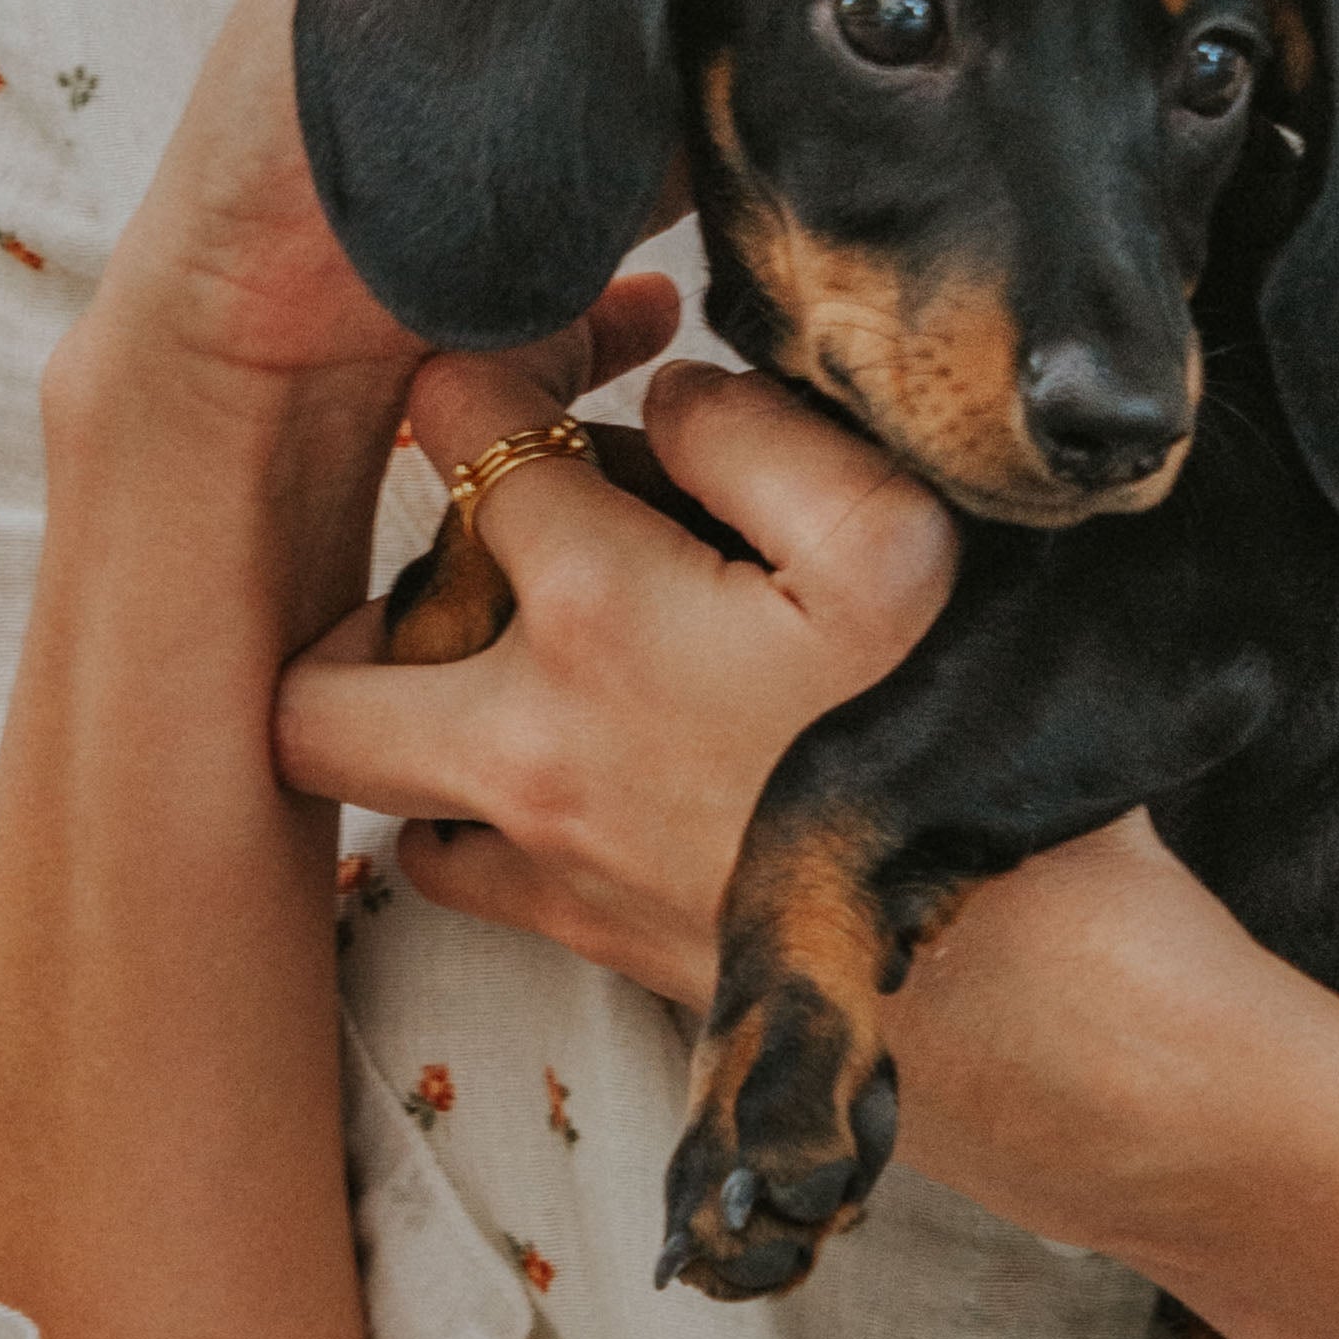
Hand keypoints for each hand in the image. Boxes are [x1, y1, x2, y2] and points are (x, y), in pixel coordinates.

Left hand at [275, 346, 963, 1004]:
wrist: (1020, 985)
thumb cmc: (962, 741)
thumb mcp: (895, 538)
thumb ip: (755, 433)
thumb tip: (661, 397)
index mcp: (600, 613)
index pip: (455, 424)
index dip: (513, 353)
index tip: (586, 354)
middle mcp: (527, 744)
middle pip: (318, 665)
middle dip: (372, 582)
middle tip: (491, 540)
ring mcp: (542, 855)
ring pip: (372, 776)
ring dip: (422, 699)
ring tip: (537, 647)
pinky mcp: (583, 936)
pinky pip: (455, 866)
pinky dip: (478, 808)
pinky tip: (578, 759)